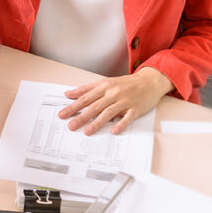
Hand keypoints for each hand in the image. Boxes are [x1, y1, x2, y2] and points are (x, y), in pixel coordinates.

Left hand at [58, 67, 173, 135]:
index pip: (85, 98)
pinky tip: (114, 131)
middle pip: (94, 106)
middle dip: (81, 117)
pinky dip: (121, 124)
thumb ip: (86, 89)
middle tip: (71, 126)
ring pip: (108, 112)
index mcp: (103, 87)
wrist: (149, 81)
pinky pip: (127, 117)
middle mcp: (113, 93)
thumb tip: (68, 94)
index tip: (62, 114)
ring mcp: (124, 101)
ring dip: (97, 123)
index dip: (72, 106)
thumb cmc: (125, 84)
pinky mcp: (135, 108)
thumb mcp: (104, 82)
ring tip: (87, 132)